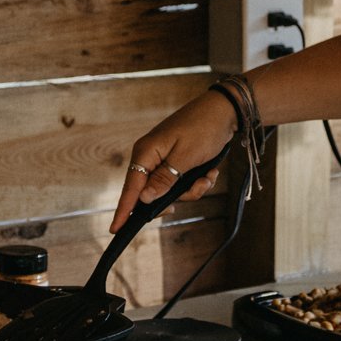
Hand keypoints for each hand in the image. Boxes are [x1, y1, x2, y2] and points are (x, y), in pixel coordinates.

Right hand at [109, 91, 238, 232]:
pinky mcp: (175, 162)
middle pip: (152, 193)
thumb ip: (164, 179)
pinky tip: (210, 172)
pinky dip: (197, 181)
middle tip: (196, 189)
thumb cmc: (204, 128)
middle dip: (177, 197)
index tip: (115, 230)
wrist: (224, 111)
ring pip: (170, 191)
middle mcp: (150, 156)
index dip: (124, 210)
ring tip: (208, 176)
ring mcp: (163, 159)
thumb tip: (144, 199)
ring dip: (192, 189)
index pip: (131, 188)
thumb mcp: (186, 157)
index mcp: (146, 152)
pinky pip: (181, 183)